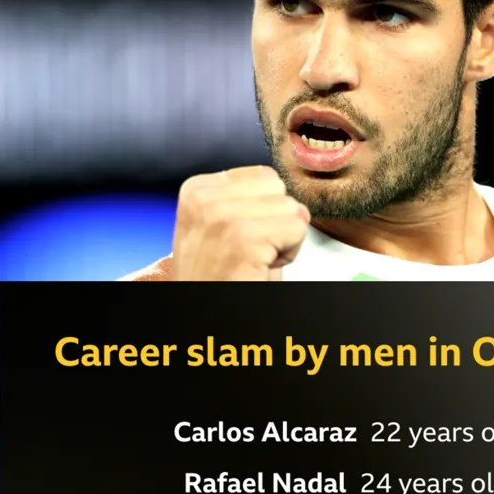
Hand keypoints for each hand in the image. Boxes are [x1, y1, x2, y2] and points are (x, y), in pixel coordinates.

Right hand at [172, 166, 309, 280]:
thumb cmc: (220, 278)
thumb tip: (284, 186)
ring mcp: (221, 217)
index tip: (240, 241)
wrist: (205, 316)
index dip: (265, 213)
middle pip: (280, 189)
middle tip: (250, 253)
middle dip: (277, 223)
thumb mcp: (222, 228)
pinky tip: (260, 268)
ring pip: (292, 209)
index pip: (265, 177)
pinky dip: (290, 253)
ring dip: (284, 240)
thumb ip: (246, 200)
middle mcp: (204, 198)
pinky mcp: (243, 239)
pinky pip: (298, 229)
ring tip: (254, 261)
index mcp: (196, 189)